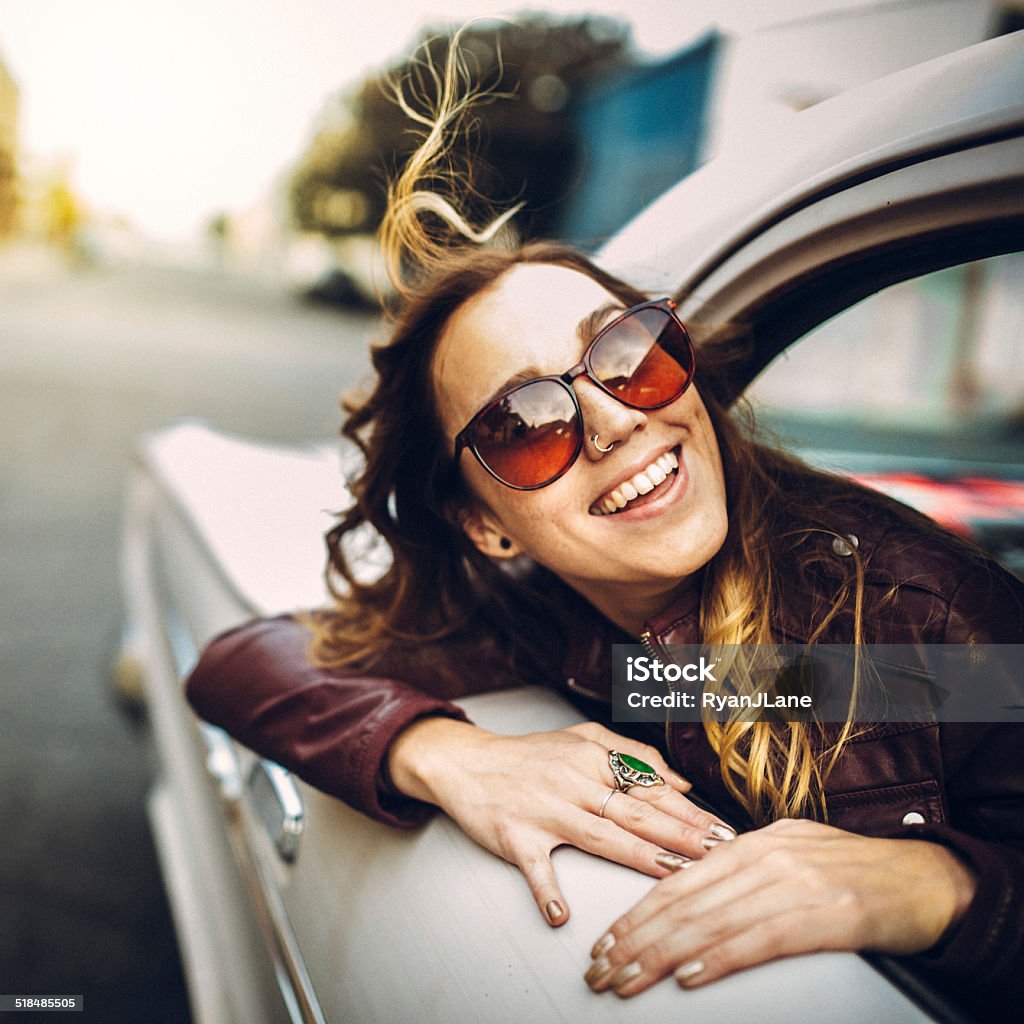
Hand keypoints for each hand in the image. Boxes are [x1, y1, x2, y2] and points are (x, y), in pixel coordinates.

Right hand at [387, 718, 734, 924]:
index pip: (650, 787)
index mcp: (592, 758)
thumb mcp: (582, 737)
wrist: (468, 763)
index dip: (689, 812)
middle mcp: (572, 782)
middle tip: (716, 853)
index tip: (721, 830)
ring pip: (600, 836)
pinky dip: (546, 891)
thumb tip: (679, 783)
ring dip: (640, 856)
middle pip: (635, 812)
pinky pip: (534, 867)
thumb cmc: (530, 755)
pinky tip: (560, 914)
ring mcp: (544, 811)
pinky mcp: (515, 837)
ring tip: (674, 874)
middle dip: (681, 834)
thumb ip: (632, 754)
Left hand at [585, 818, 976, 996]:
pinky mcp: (821, 916)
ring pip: (709, 923)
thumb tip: (696, 884)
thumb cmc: (856, 870)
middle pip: (684, 903)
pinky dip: (717, 958)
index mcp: (753, 844)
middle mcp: (764, 859)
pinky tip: (687, 974)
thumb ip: (744, 867)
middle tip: (601, 969)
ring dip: (660, 955)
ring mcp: (791, 884)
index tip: (607, 941)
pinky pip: (757, 939)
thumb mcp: (792, 852)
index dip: (637, 913)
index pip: (679, 880)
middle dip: (635, 939)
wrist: (924, 878)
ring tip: (627, 979)